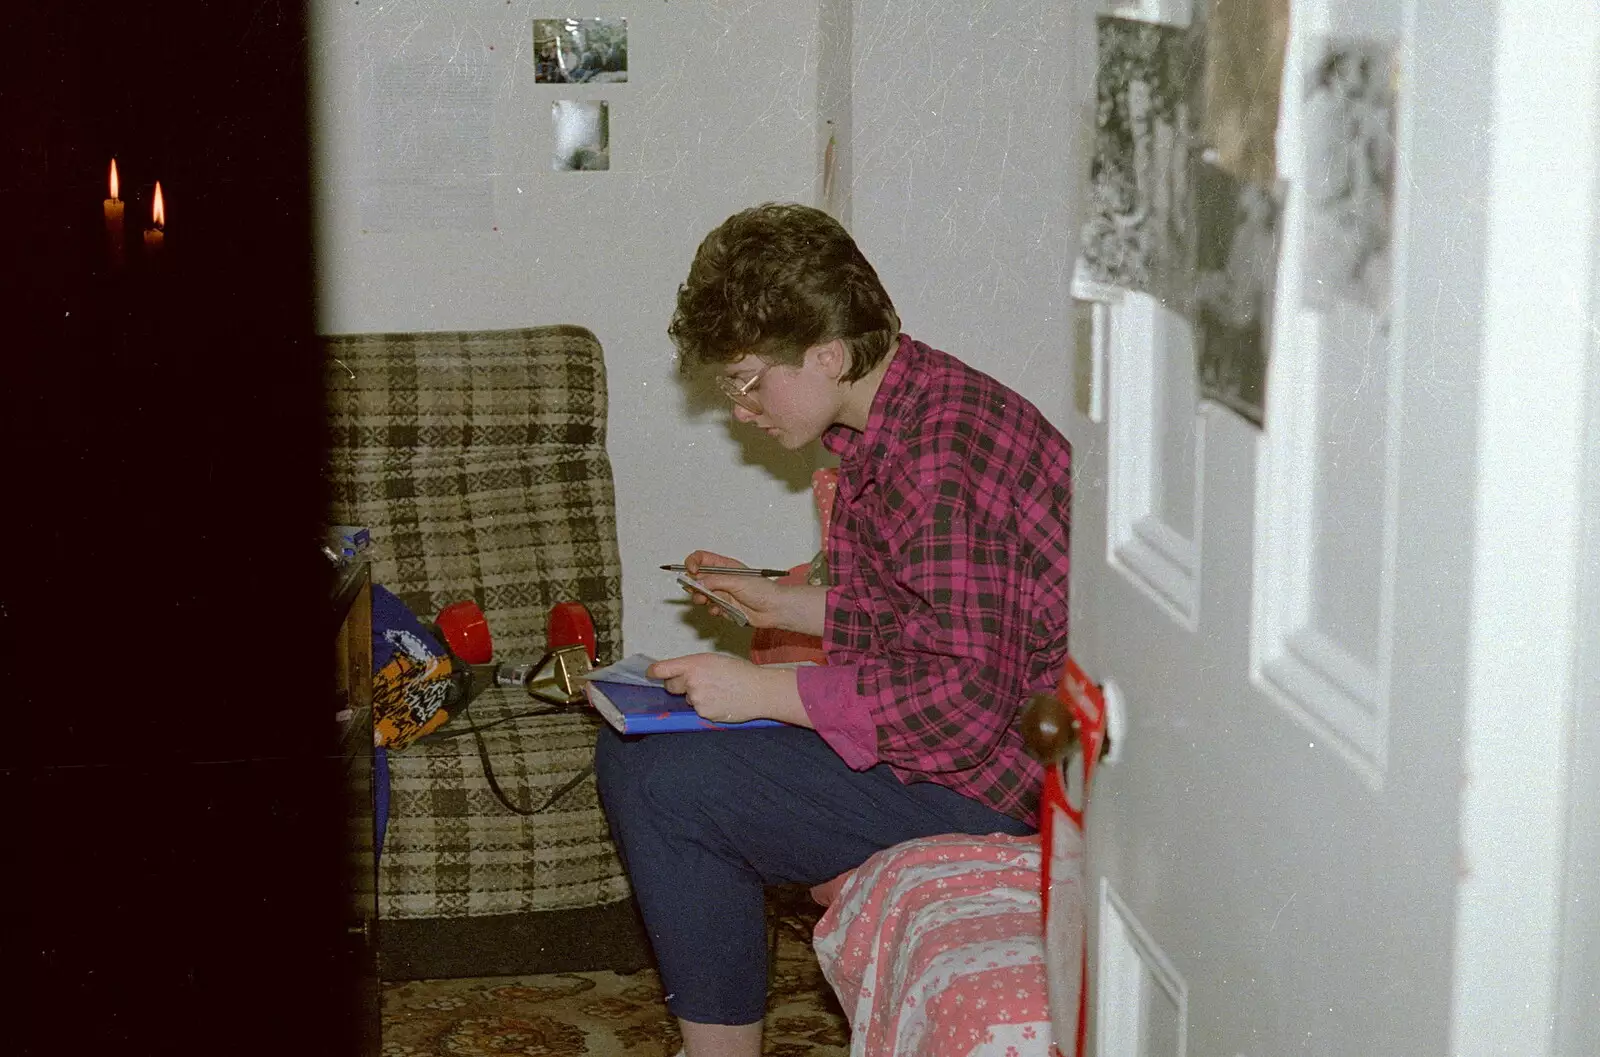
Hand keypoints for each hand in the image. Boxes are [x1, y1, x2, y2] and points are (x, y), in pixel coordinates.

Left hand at [646, 653, 770, 723]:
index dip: (653, 672)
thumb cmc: (740, 672)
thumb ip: (693, 666)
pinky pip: (698, 710)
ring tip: (718, 691)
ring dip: (696, 697)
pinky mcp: (704, 714)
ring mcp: (697, 700)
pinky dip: (706, 707)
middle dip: (678, 685)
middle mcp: (692, 681)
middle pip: (670, 686)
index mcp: (694, 664)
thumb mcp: (714, 660)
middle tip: (697, 682)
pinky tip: (721, 701)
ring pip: (687, 699)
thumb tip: (677, 673)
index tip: (650, 674)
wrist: (759, 691)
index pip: (661, 669)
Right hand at [678, 549, 785, 628]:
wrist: (774, 609)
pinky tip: (719, 610)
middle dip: (693, 584)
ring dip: (700, 598)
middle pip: (698, 578)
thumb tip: (698, 583)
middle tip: (697, 590)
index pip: (702, 559)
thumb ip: (715, 581)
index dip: (692, 563)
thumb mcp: (737, 581)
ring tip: (706, 601)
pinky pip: (711, 608)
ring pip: (702, 594)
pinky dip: (712, 610)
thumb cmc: (763, 590)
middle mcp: (722, 579)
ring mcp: (723, 594)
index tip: (691, 571)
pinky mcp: (725, 607)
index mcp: (725, 566)